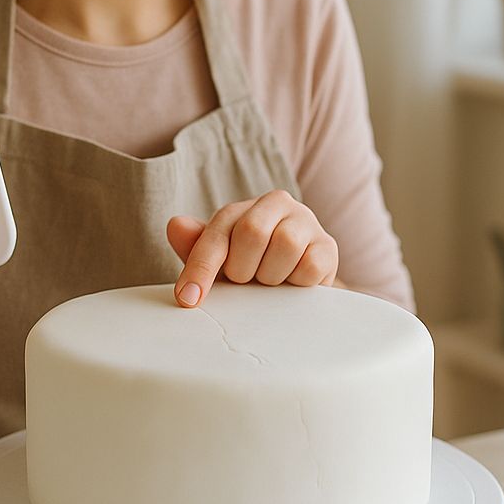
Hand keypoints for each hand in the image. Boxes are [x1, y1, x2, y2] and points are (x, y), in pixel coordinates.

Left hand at [166, 190, 338, 308]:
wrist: (294, 285)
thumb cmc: (251, 270)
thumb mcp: (220, 263)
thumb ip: (197, 247)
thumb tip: (175, 225)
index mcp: (243, 207)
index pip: (218, 232)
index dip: (200, 267)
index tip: (188, 299)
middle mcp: (276, 204)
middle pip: (252, 232)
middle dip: (243, 270)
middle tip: (246, 282)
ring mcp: (306, 221)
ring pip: (285, 245)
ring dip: (271, 277)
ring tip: (269, 282)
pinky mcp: (328, 246)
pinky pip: (310, 266)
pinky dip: (296, 283)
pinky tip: (292, 285)